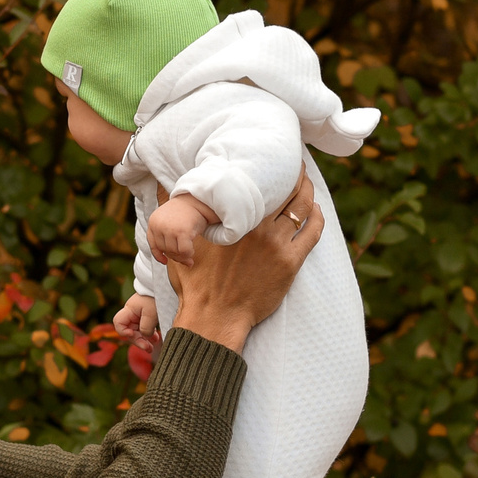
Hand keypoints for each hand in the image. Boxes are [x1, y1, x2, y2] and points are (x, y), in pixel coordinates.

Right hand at [113, 293, 159, 347]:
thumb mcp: (151, 314)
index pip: (118, 323)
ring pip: (137, 331)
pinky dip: (149, 335)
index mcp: (129, 310)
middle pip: (129, 331)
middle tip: (148, 348)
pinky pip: (145, 329)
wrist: (167, 288)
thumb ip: (146, 328)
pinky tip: (155, 340)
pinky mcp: (147, 317)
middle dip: (137, 341)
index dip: (123, 331)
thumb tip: (146, 337)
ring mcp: (139, 315)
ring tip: (152, 347)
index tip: (132, 334)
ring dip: (144, 340)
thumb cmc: (156, 298)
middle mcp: (132, 313)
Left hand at [145, 194, 218, 266]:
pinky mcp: (182, 232)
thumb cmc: (185, 212)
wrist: (198, 199)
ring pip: (174, 252)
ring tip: (190, 252)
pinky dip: (189, 254)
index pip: (153, 244)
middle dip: (176, 255)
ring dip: (183, 255)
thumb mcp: (169, 221)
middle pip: (165, 250)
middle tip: (186, 257)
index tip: (165, 261)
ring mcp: (169, 229)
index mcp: (153, 222)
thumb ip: (165, 237)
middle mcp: (159, 225)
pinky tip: (192, 251)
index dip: (159, 255)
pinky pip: (184, 251)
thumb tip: (166, 261)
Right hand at [166, 175, 323, 353]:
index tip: (272, 160)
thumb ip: (174, 211)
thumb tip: (160, 184)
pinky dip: (316, 217)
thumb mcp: (181, 242)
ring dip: (307, 192)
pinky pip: (312, 232)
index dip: (269, 168)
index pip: (258, 182)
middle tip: (296, 164)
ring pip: (301, 208)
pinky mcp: (290, 263)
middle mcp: (257, 227)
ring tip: (306, 183)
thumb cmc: (196, 282)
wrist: (215, 317)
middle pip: (284, 190)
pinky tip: (314, 210)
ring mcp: (277, 245)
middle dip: (293, 174)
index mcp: (233, 217)